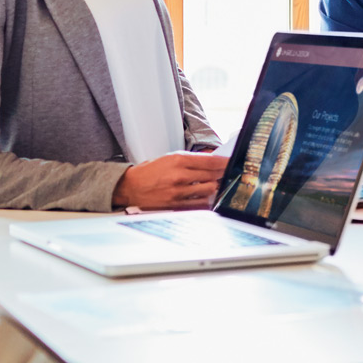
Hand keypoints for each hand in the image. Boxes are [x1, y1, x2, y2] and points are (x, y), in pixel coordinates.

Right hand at [115, 152, 229, 209]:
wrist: (130, 187)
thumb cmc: (149, 172)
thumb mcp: (169, 158)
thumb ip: (190, 160)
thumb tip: (211, 162)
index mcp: (177, 160)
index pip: (209, 161)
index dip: (224, 162)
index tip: (232, 163)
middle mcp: (179, 175)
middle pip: (212, 175)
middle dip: (221, 175)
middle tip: (227, 174)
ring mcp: (178, 192)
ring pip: (208, 190)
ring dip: (214, 188)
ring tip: (215, 185)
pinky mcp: (176, 205)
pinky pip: (199, 204)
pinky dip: (206, 200)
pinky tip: (207, 197)